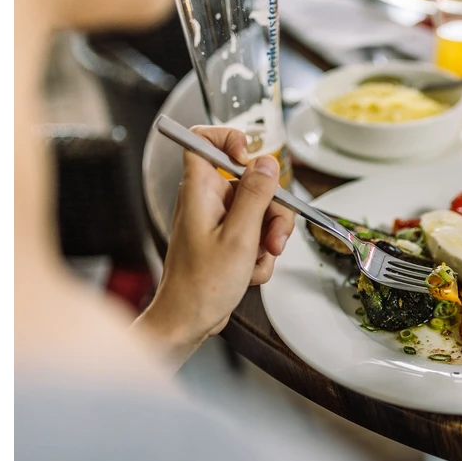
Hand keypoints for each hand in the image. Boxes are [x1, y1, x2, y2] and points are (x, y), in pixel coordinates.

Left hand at [134, 126, 294, 363]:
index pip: (204, 139)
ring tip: (259, 261)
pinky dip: (259, 254)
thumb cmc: (201, 286)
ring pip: (258, 212)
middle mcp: (206, 200)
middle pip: (251, 183)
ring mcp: (217, 220)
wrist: (187, 321)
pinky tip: (249, 272)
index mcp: (199, 189)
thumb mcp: (239, 237)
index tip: (252, 158)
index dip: (230, 139)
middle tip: (273, 238)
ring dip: (268, 238)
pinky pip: (255, 235)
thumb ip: (256, 195)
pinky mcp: (225, 239)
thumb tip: (267, 162)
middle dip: (271, 212)